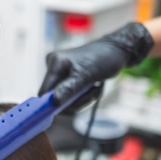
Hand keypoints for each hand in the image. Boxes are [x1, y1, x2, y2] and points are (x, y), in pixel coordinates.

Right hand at [39, 22, 153, 111]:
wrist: (117, 51)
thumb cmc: (104, 58)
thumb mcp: (87, 75)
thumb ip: (69, 88)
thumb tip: (54, 102)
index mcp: (55, 63)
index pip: (43, 92)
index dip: (51, 104)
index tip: (69, 108)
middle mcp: (54, 67)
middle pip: (54, 98)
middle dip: (72, 102)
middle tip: (89, 94)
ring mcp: (60, 73)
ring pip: (63, 99)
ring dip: (80, 100)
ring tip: (93, 89)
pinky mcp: (68, 78)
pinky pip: (70, 96)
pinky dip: (81, 97)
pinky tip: (92, 88)